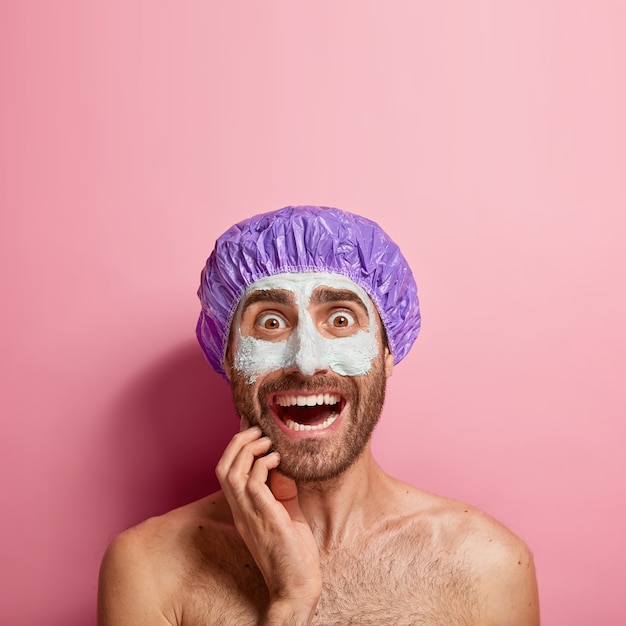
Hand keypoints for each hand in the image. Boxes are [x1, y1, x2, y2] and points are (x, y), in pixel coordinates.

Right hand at [216, 425, 321, 623]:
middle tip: (257, 429)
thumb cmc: (293, 552)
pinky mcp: (264, 517)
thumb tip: (284, 465)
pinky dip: (262, 464)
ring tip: (267, 440)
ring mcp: (249, 514)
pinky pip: (252, 482)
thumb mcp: (287, 512)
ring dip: (247, 449)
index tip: (251, 427)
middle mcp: (240, 510)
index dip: (235, 447)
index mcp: (243, 508)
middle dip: (236, 442)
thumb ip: (282, 489)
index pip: (227, 471)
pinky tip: (277, 459)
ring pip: (231, 471)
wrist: (296, 586)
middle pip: (222, 467)